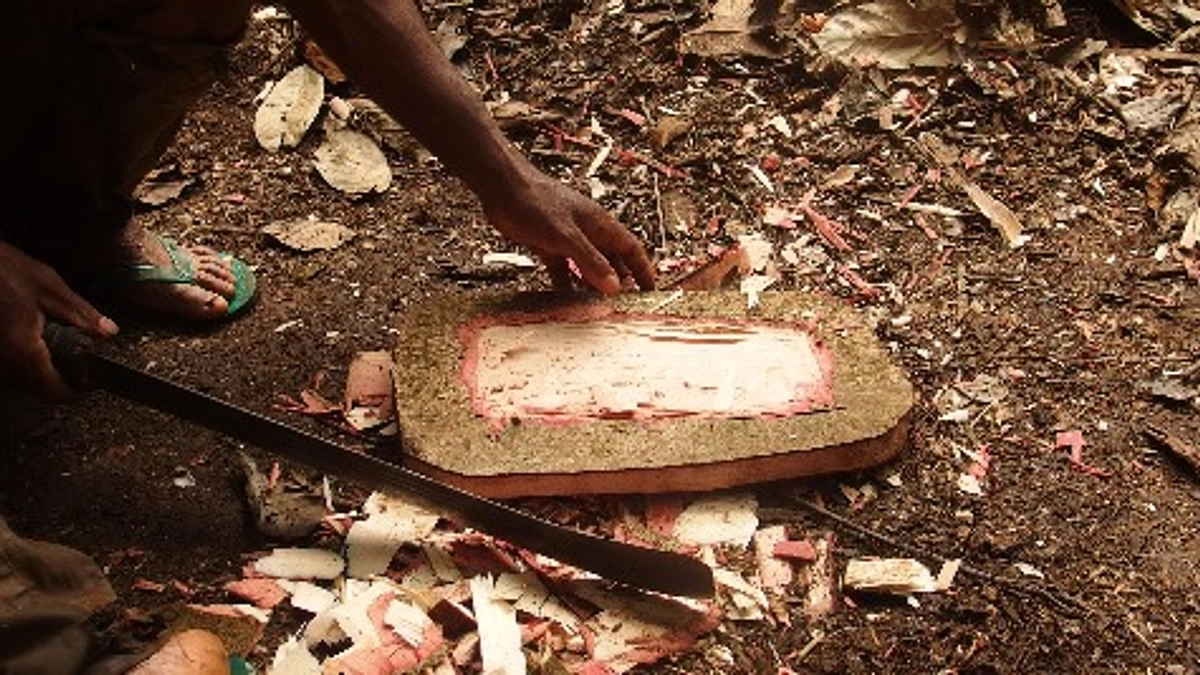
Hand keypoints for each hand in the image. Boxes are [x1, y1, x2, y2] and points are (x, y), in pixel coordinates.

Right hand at [0, 241, 118, 400]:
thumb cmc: (2, 269)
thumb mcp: (50, 288)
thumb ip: (82, 314)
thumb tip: (108, 331)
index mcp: (22, 349)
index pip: (52, 392)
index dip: (75, 393)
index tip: (89, 386)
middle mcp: (1, 360)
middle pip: (35, 390)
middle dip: (59, 383)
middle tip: (79, 370)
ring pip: (18, 381)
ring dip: (39, 374)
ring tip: (57, 353)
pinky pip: (6, 367)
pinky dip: (22, 362)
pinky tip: (32, 344)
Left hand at [480, 167, 655, 293]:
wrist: (503, 189)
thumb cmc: (537, 203)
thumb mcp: (567, 236)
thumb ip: (591, 261)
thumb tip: (615, 287)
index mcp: (600, 226)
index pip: (631, 249)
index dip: (642, 269)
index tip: (651, 290)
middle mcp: (588, 233)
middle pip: (612, 260)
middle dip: (620, 282)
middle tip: (624, 306)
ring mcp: (568, 240)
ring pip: (587, 267)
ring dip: (593, 286)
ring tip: (598, 309)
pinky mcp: (548, 246)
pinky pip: (564, 270)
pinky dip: (567, 285)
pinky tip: (566, 301)